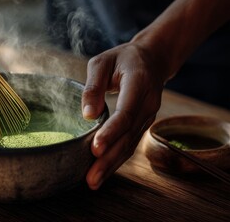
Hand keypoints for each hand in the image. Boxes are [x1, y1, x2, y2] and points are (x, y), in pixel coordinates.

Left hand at [82, 42, 165, 189]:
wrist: (152, 60)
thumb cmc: (122, 59)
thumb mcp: (103, 62)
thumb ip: (94, 85)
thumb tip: (88, 114)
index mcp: (139, 84)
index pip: (126, 113)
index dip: (111, 132)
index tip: (95, 148)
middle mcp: (148, 104)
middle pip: (128, 136)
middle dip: (109, 159)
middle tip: (91, 178)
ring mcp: (148, 117)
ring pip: (129, 145)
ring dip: (111, 165)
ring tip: (92, 182)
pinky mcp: (142, 125)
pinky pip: (129, 144)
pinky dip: (116, 160)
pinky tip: (102, 173)